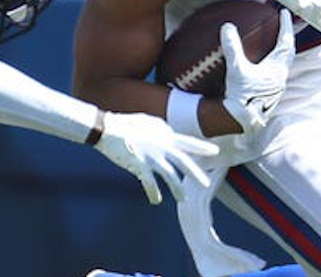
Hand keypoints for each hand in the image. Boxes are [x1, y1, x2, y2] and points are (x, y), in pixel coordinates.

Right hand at [95, 112, 218, 204]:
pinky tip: (156, 200)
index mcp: (164, 135)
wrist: (106, 128)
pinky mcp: (138, 164)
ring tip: (183, 200)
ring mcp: (150, 155)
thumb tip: (170, 132)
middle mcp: (160, 145)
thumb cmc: (125, 124)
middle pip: (183, 161)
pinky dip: (153, 192)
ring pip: (169, 175)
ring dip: (177, 189)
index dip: (201, 147)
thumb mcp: (147, 121)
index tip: (214, 151)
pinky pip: (149, 182)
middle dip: (195, 173)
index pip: (187, 142)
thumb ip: (161, 128)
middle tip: (206, 184)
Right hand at [221, 9, 293, 133]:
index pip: (285, 42)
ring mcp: (276, 86)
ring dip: (282, 51)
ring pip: (284, 64)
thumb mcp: (235, 70)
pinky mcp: (269, 94)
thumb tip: (228, 26)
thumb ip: (232, 48)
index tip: (284, 13)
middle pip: (289, 53)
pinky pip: (276, 73)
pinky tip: (263, 64)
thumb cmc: (241, 96)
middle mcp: (280, 76)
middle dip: (287, 37)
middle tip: (283, 25)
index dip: (285, 26)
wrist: (241, 121)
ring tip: (276, 42)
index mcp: (276, 68)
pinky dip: (274, 63)